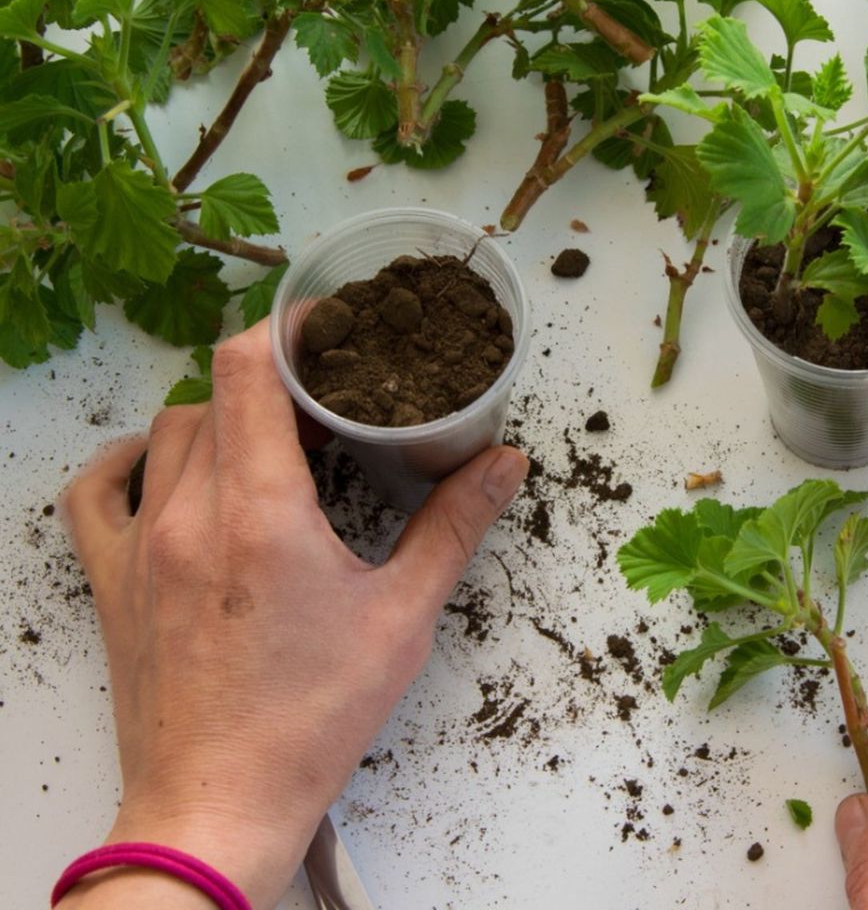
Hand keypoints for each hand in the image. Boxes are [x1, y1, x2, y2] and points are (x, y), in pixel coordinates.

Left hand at [59, 320, 527, 907]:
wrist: (221, 802)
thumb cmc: (311, 717)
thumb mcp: (402, 618)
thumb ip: (454, 526)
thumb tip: (503, 462)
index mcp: (261, 511)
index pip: (250, 369)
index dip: (289, 331)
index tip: (330, 329)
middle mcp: (188, 513)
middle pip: (215, 392)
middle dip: (273, 377)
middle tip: (326, 398)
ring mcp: (139, 545)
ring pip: (168, 432)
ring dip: (221, 416)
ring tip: (272, 439)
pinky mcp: (113, 579)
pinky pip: (98, 490)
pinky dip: (134, 459)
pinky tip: (169, 467)